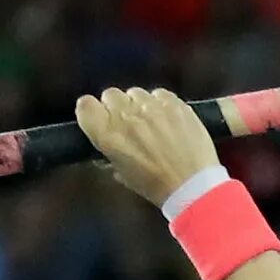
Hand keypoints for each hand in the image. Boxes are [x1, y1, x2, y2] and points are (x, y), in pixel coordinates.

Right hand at [73, 86, 222, 205]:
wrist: (194, 186)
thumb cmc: (157, 186)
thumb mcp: (123, 173)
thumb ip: (109, 153)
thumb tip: (106, 142)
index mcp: (107, 135)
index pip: (85, 105)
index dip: (93, 111)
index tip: (101, 118)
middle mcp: (126, 116)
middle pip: (111, 95)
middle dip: (117, 107)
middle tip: (130, 124)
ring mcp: (152, 107)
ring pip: (136, 92)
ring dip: (140, 104)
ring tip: (152, 123)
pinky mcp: (175, 104)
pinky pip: (160, 94)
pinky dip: (162, 103)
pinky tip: (168, 119)